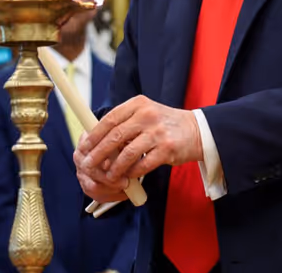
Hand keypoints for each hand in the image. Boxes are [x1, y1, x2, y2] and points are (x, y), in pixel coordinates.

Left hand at [74, 95, 202, 193]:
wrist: (197, 131)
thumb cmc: (165, 124)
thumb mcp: (146, 113)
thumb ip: (124, 123)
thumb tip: (97, 141)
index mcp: (139, 104)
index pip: (110, 119)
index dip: (94, 135)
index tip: (84, 147)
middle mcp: (148, 115)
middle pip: (115, 137)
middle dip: (98, 153)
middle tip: (88, 164)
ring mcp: (158, 132)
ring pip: (127, 154)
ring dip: (114, 168)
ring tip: (108, 176)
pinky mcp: (167, 149)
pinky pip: (142, 165)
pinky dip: (132, 173)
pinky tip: (127, 177)